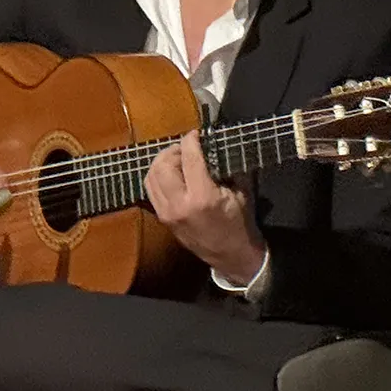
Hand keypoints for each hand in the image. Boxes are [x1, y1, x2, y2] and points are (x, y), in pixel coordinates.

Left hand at [144, 130, 266, 282]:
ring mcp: (166, 212)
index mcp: (203, 197)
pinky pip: (150, 189)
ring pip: (151, 176)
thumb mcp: (240, 193)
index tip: (195, 134)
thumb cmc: (240, 223)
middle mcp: (179, 204)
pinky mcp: (161, 217)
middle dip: (173, 150)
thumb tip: (214, 146)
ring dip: (162, 162)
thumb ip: (226, 167)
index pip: (189, 159)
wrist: (231, 256)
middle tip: (186, 148)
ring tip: (177, 158)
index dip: (190, 141)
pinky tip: (170, 173)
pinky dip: (157, 175)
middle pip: (163, 165)